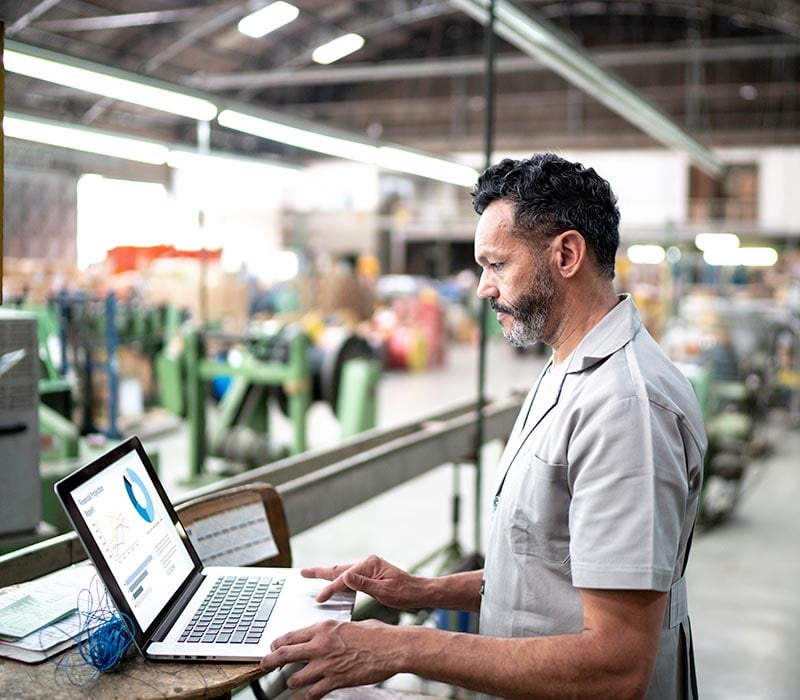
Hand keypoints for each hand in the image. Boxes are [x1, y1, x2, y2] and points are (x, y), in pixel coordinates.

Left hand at [260, 619, 399, 698]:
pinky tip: (311, 693)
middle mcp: (321, 645)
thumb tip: (327, 636)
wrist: (392, 648)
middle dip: (270, 660)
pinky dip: (310, 694)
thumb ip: (334, 632)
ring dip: (293, 681)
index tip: (273, 646)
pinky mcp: (335, 681)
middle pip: (285, 654)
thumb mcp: (349, 625)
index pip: (292, 635)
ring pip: (295, 677)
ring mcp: (326, 665)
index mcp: (324, 628)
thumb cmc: (376, 634)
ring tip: (293, 681)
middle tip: (264, 664)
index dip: (278, 643)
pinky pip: (313, 692)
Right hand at [302, 555, 423, 608]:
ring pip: (342, 573)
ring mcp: (368, 568)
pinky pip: (349, 578)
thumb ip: (364, 584)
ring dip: (327, 575)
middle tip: (302, 573)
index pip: (345, 578)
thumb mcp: (385, 591)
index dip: (331, 589)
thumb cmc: (405, 593)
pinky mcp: (369, 575)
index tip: (319, 598)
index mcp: (370, 564)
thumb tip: (345, 576)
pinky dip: (337, 581)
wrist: (419, 593)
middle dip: (320, 572)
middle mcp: (367, 563)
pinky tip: (332, 585)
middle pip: (339, 569)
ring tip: (311, 575)